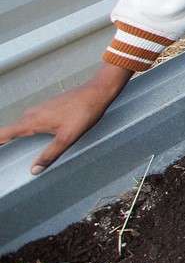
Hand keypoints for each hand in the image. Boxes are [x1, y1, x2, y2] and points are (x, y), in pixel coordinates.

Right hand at [0, 67, 126, 173]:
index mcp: (31, 121)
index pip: (3, 133)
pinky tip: (35, 138)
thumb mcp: (67, 138)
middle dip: (4, 142)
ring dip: (16, 136)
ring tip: (13, 149)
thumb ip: (50, 154)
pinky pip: (32, 122)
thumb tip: (34, 170)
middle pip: (11, 131)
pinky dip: (28, 130)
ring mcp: (39, 109)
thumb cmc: (83, 112)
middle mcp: (31, 114)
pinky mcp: (47, 108)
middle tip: (5, 156)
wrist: (96, 92)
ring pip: (22, 126)